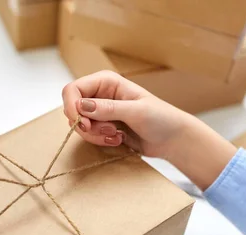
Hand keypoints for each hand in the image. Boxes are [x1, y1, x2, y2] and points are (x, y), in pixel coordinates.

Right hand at [62, 70, 236, 189]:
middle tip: (109, 131)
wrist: (172, 139)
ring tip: (117, 136)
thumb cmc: (161, 118)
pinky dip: (100, 141)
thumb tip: (81, 106)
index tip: (83, 124)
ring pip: (80, 125)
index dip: (72, 106)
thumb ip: (108, 108)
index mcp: (106, 82)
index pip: (73, 90)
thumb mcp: (135, 111)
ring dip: (96, 135)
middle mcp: (100, 94)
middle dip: (88, 125)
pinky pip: (89, 136)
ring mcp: (100, 112)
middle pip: (73, 109)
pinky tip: (118, 140)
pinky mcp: (103, 127)